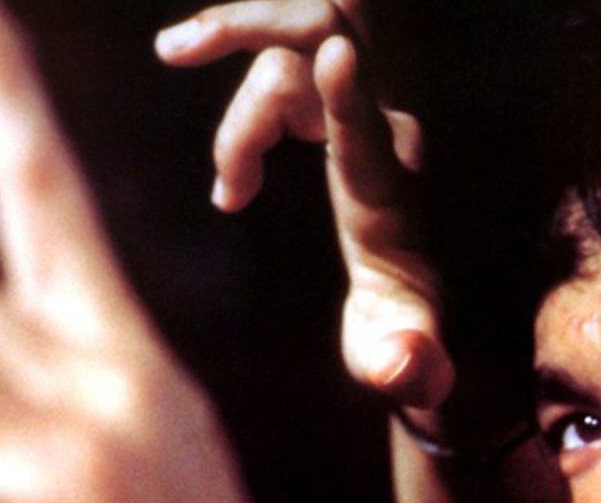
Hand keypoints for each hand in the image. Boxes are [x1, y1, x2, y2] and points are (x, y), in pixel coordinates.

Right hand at [159, 0, 453, 410]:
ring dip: (238, 121)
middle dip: (252, 27)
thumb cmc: (406, 334)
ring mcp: (363, 112)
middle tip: (171, 50)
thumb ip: (404, 363)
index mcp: (391, 192)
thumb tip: (398, 370)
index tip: (334, 52)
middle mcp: (385, 134)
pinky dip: (243, 110)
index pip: (370, 131)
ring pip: (285, 62)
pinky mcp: (341, 109)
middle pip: (325, 32)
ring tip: (230, 196)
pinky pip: (282, 72)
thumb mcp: (404, 357)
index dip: (349, 94)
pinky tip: (234, 182)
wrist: (429, 304)